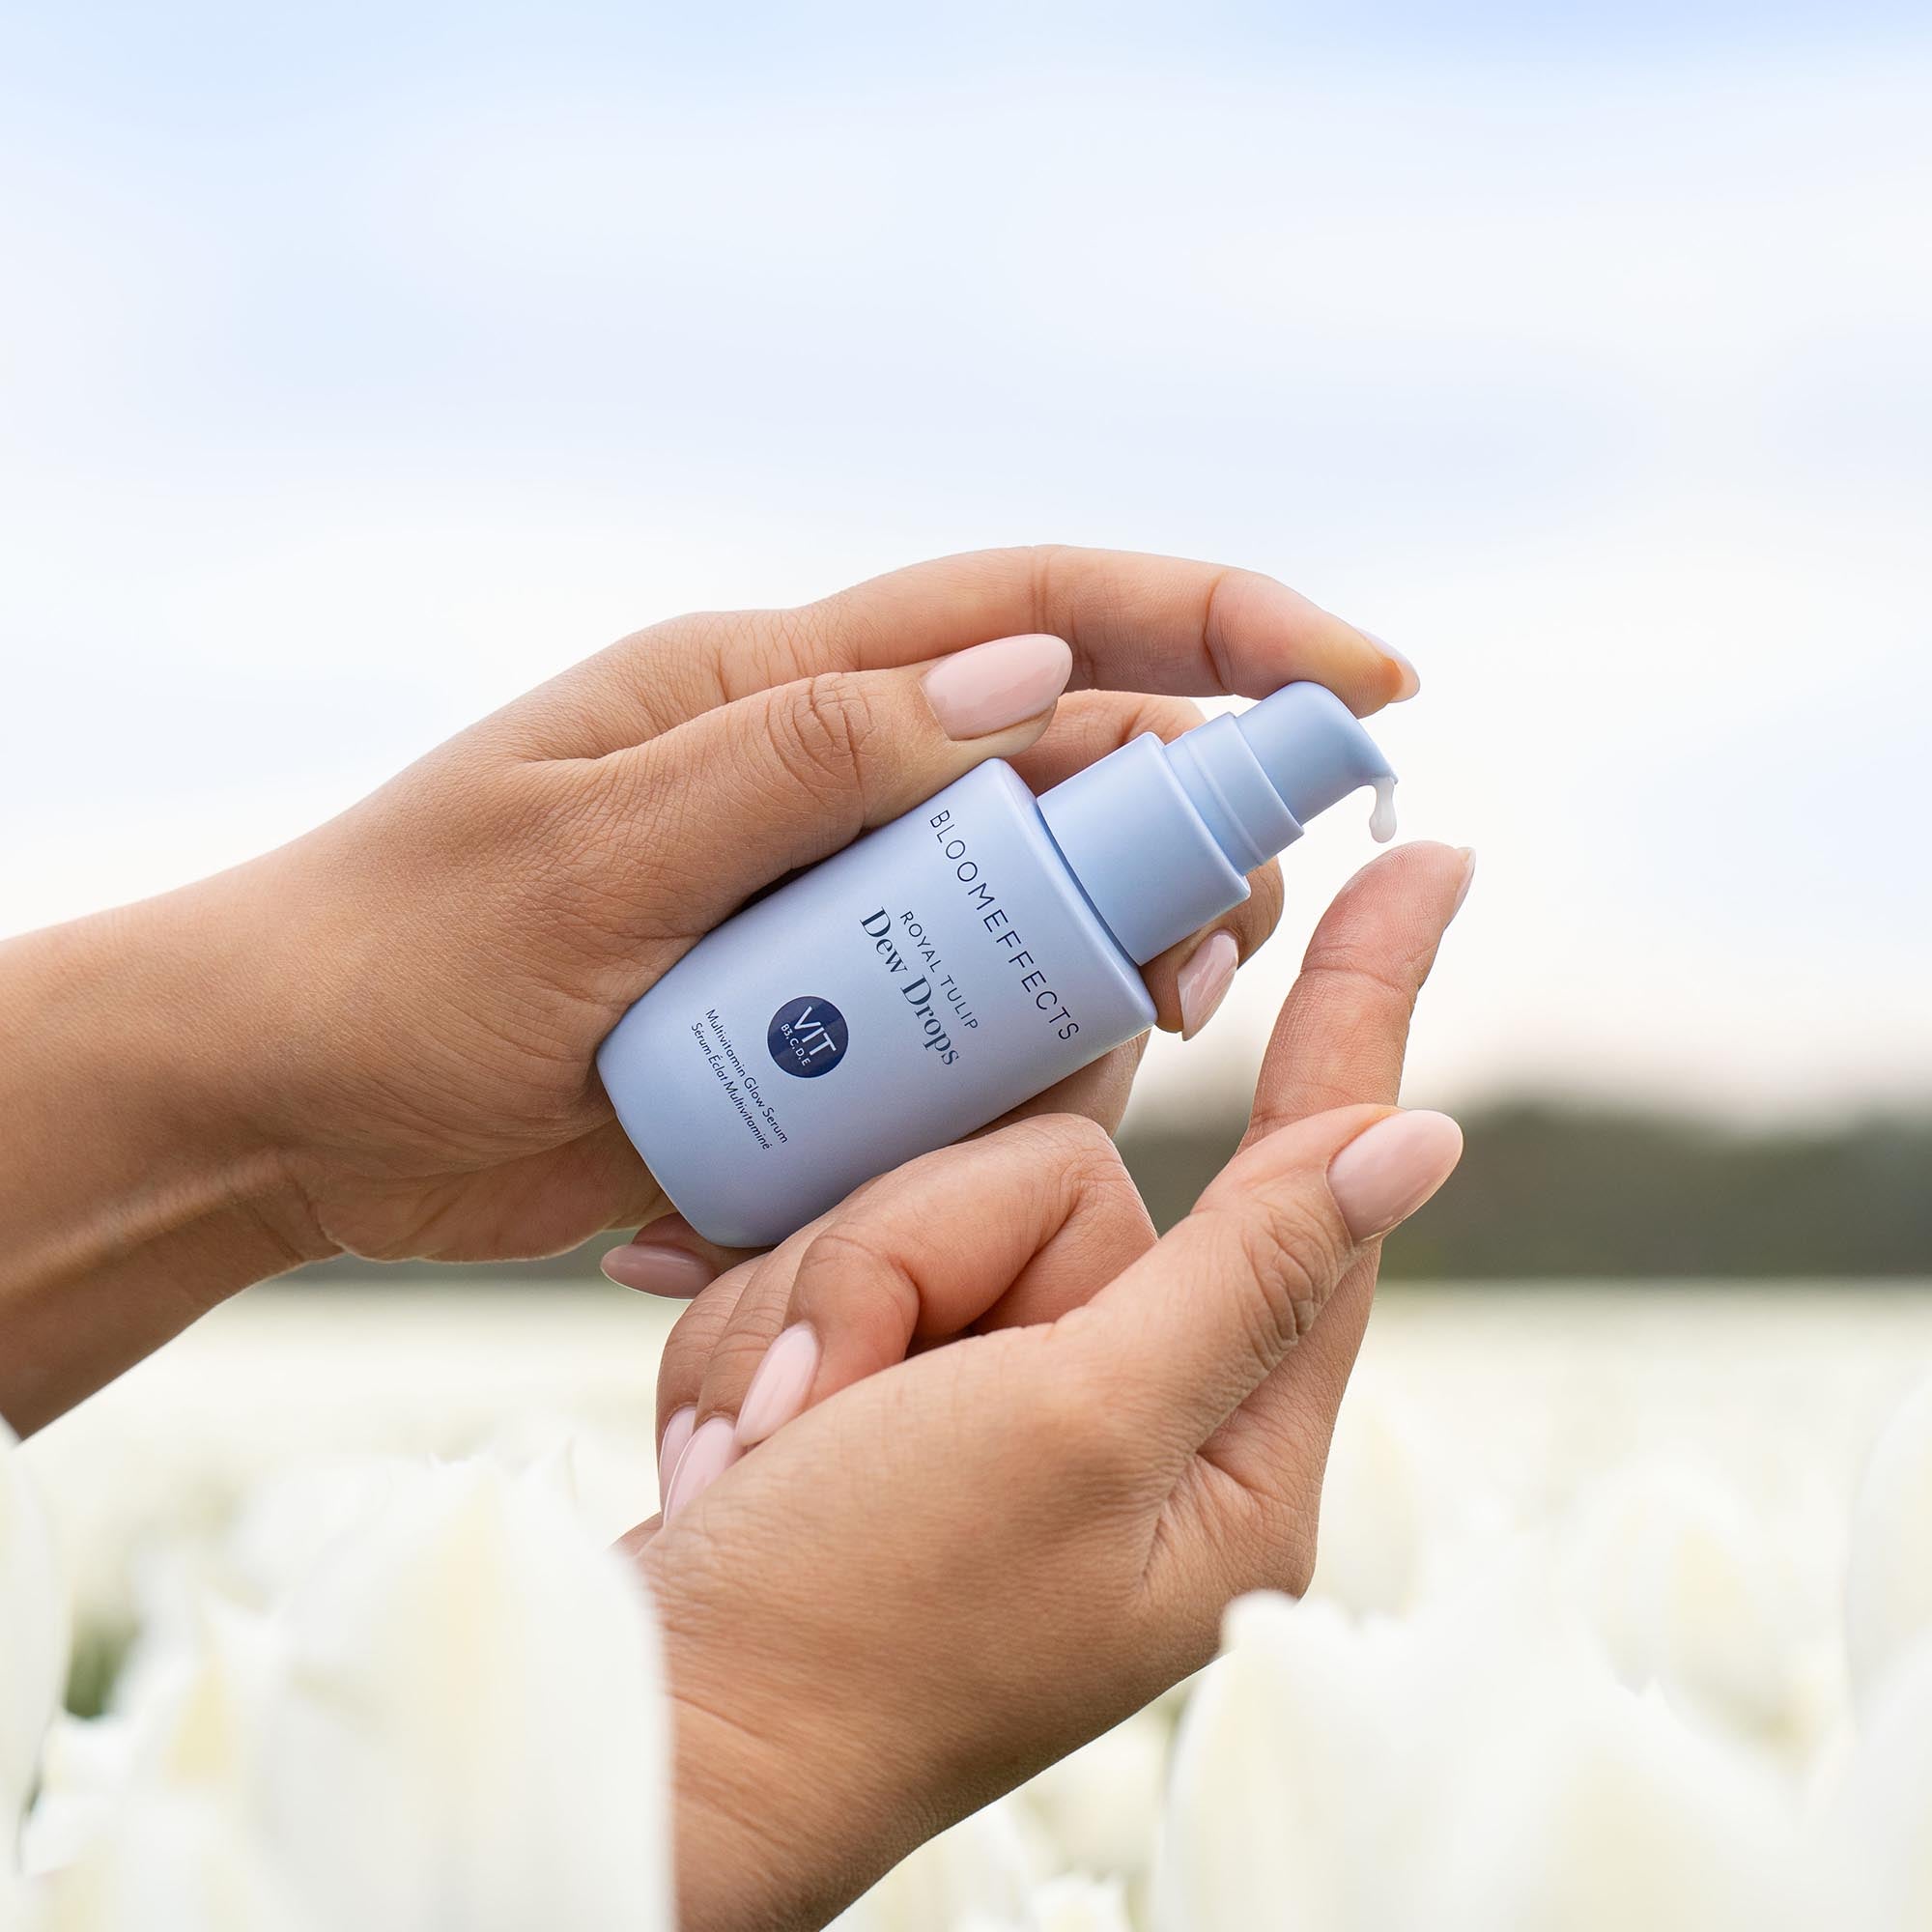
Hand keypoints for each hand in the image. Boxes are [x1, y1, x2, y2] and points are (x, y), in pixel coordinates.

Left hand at [1, 547, 1407, 1427]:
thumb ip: (807, 757)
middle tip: (1209, 960)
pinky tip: (938, 1149)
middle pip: (1075, 777)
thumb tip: (1037, 677)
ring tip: (1104, 1048)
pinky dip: (989, 1094)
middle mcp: (831, 785)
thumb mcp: (594, 848)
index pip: (1037, 613)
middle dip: (1186, 849)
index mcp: (780, 689)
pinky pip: (963, 1046)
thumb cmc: (407, 952)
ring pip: (1040, 925)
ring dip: (1097, 987)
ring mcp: (833, 916)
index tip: (1368, 683)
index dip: (1218, 626)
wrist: (288, 1104)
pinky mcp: (818, 1035)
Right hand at [630, 840, 1470, 1931]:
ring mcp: (995, 1407)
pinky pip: (836, 1266)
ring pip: (922, 1207)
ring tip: (760, 1443)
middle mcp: (1122, 1417)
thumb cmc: (858, 1624)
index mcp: (1222, 1450)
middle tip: (824, 1396)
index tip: (1427, 857)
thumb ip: (1244, 1275)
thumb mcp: (1071, 1434)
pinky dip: (759, 1336)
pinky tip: (726, 1447)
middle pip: (1055, 1179)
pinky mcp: (885, 1396)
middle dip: (906, 1257)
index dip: (1366, 1004)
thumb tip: (1419, 1144)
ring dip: (815, 1308)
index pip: (1320, 1180)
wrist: (649, 1730)